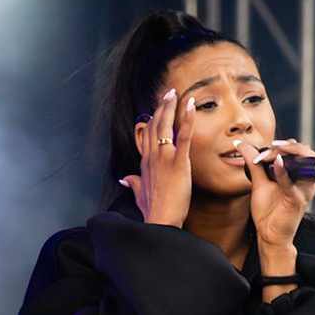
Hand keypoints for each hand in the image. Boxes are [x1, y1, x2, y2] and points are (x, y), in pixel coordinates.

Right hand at [120, 90, 193, 227]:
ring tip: (174, 93)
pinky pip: (184, 136)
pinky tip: (190, 105)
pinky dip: (187, 119)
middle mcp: (152, 156)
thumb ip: (133, 183)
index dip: (153, 120)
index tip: (158, 109)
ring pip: (165, 126)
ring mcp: (164, 158)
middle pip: (154, 126)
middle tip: (168, 94)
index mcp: (145, 163)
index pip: (147, 135)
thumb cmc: (153, 210)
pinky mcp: (179, 162)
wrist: (160, 221)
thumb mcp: (139, 194)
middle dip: (161, 108)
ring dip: (170, 107)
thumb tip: (124, 179)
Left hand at [242, 139, 314, 272]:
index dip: (281, 145)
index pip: (298, 149)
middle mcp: (306, 180)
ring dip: (283, 154)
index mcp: (300, 174)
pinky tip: (275, 163)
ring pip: (301, 162)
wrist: (267, 234)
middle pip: (303, 151)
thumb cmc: (268, 211)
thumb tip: (242, 144)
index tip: (261, 150)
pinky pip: (292, 182)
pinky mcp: (298, 200)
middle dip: (284, 146)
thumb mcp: (259, 181)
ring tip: (268, 154)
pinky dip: (283, 171)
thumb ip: (253, 162)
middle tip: (267, 149)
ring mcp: (304, 190)